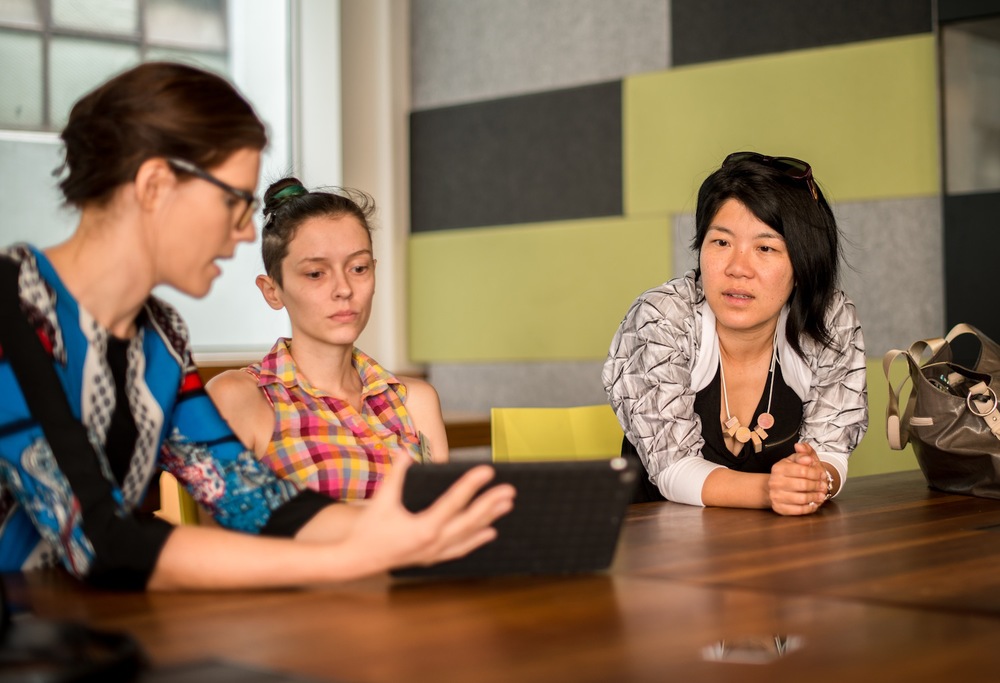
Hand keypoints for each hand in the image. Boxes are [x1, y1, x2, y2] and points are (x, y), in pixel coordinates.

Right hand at [346, 456, 515, 569]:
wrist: (356, 561)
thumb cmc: (368, 529)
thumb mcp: (381, 500)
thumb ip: (396, 475)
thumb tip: (405, 451)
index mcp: (423, 528)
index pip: (454, 502)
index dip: (471, 484)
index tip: (488, 470)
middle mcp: (434, 543)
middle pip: (470, 521)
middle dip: (491, 505)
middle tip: (510, 490)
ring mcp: (435, 553)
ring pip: (469, 536)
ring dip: (489, 520)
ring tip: (507, 505)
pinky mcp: (432, 558)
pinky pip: (460, 549)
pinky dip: (476, 540)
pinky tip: (490, 532)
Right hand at [766, 443, 830, 515]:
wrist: (773, 487)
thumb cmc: (788, 473)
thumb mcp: (794, 460)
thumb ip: (802, 453)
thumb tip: (804, 451)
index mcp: (778, 468)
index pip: (802, 471)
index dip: (815, 473)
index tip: (822, 475)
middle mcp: (775, 482)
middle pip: (803, 485)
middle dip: (817, 486)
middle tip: (824, 486)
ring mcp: (776, 496)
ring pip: (802, 499)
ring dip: (815, 497)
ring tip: (821, 495)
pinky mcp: (779, 508)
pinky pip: (798, 510)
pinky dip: (809, 508)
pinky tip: (814, 504)